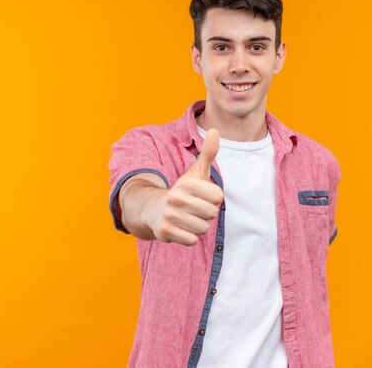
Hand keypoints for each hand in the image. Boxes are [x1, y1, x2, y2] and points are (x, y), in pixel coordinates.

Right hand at [144, 128, 223, 244]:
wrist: (153, 210)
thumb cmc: (182, 192)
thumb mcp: (195, 172)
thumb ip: (207, 153)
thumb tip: (215, 130)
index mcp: (187, 183)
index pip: (219, 197)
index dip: (213, 198)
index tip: (201, 196)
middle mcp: (176, 198)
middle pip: (212, 214)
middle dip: (206, 214)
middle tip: (193, 209)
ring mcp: (169, 215)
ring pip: (203, 228)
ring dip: (197, 226)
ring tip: (186, 218)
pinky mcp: (165, 232)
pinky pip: (192, 240)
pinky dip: (189, 237)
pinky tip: (180, 228)